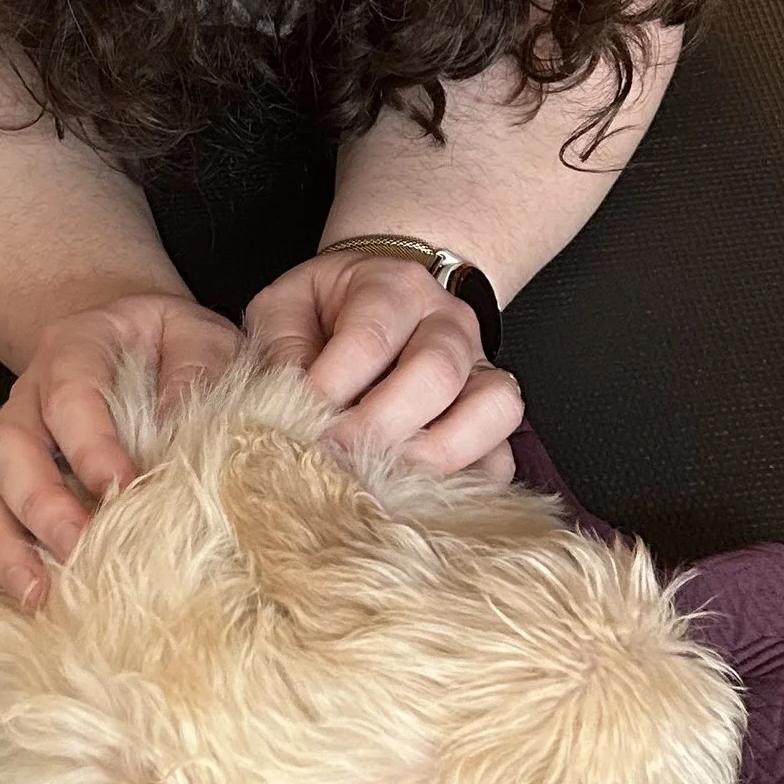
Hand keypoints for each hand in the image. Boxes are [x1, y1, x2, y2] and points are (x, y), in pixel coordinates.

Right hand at [0, 292, 241, 606]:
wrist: (133, 336)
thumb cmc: (168, 342)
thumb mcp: (196, 334)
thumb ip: (195, 369)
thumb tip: (182, 432)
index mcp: (76, 348)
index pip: (71, 394)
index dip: (90, 445)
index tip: (123, 488)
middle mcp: (31, 394)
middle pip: (11, 447)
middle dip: (42, 505)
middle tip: (80, 549)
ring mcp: (14, 438)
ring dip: (7, 544)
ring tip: (38, 596)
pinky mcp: (11, 479)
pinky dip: (0, 557)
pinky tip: (29, 596)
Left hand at [245, 252, 522, 482]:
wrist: (387, 299)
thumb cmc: (329, 311)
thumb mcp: (288, 307)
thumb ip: (279, 347)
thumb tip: (283, 405)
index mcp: (393, 286)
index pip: (369, 337)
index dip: (331, 388)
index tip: (294, 424)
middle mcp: (448, 323)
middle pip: (435, 374)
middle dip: (378, 429)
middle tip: (333, 461)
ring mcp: (481, 368)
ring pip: (492, 408)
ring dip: (435, 456)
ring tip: (384, 481)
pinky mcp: (495, 415)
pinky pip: (504, 453)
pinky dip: (473, 482)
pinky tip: (424, 496)